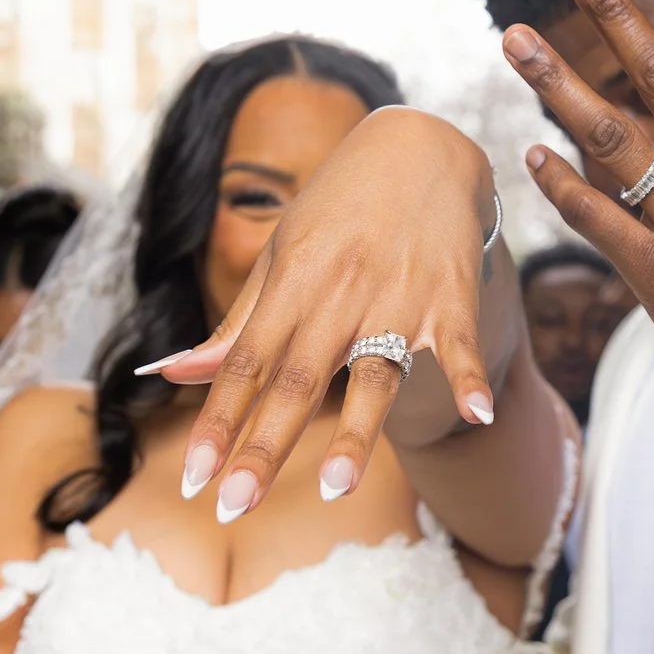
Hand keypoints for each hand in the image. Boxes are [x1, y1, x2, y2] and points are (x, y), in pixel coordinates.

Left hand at [145, 107, 497, 520]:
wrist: (421, 147)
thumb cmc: (341, 207)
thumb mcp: (282, 254)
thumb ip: (237, 323)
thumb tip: (172, 373)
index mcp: (293, 284)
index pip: (245, 363)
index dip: (217, 421)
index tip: (191, 478)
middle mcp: (341, 294)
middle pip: (296, 380)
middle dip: (263, 447)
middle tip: (231, 506)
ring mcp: (400, 297)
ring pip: (374, 373)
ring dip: (355, 433)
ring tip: (335, 489)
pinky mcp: (452, 296)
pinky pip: (461, 342)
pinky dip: (472, 375)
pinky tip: (481, 411)